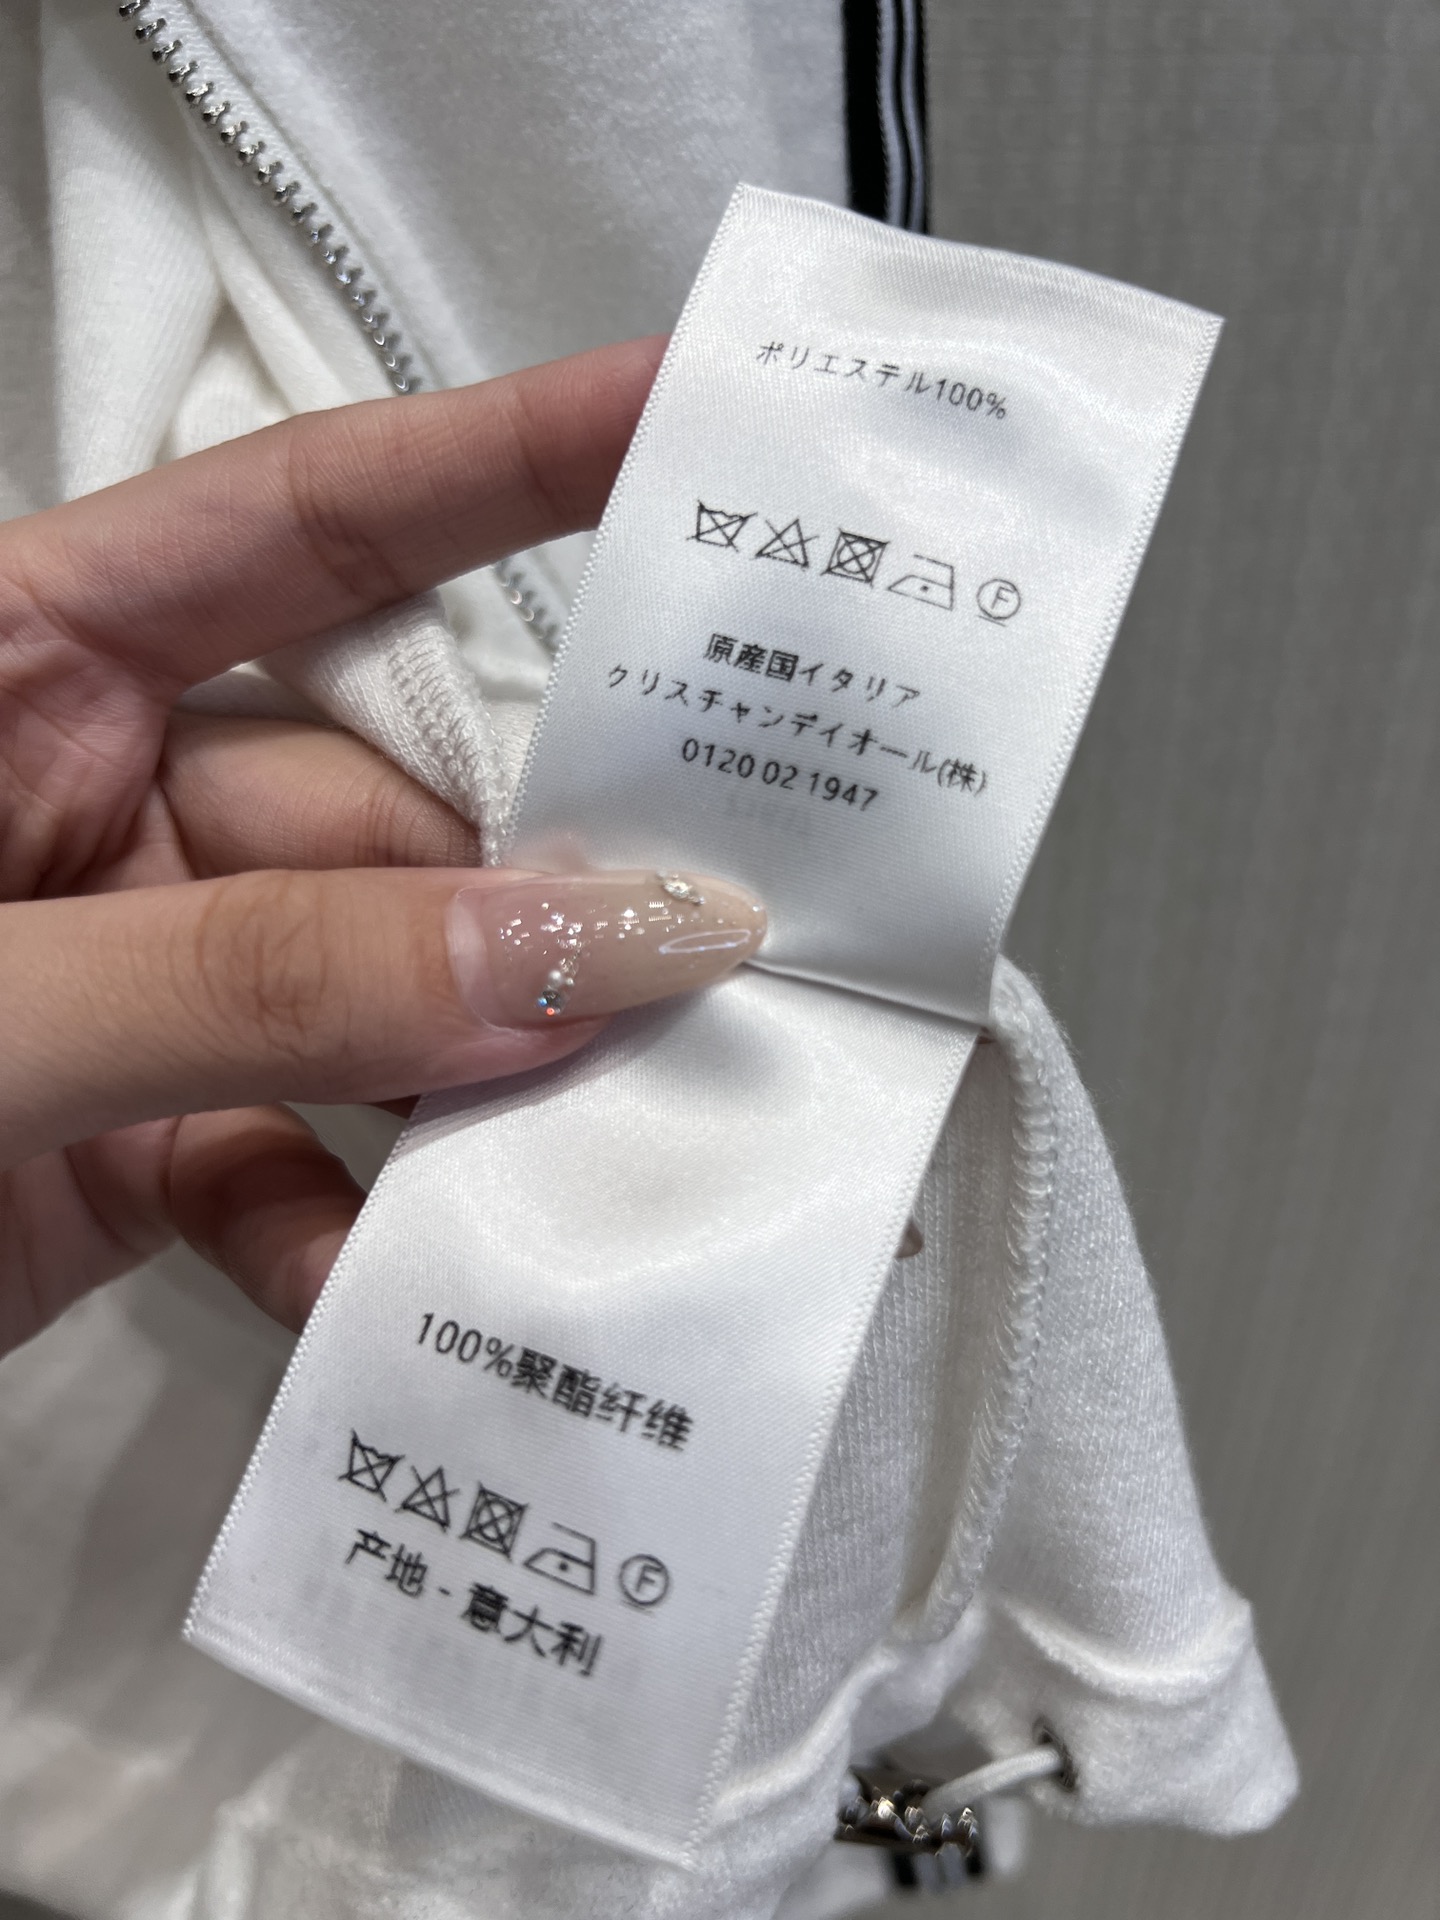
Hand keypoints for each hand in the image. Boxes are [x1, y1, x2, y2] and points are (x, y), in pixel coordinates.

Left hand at [0, 340, 760, 1352]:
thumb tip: (576, 953)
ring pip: (376, 1002)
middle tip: (688, 962)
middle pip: (383, 814)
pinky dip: (355, 1228)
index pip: (305, 523)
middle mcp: (89, 797)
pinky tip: (390, 1289)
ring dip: (464, 1092)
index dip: (503, 460)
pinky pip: (300, 1156)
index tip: (682, 423)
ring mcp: (124, 976)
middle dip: (520, 903)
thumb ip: (266, 977)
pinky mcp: (130, 1138)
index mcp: (18, 660)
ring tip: (580, 1155)